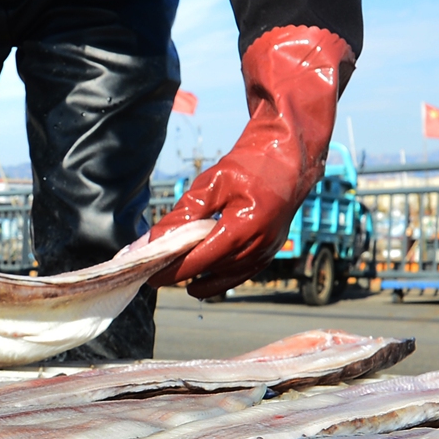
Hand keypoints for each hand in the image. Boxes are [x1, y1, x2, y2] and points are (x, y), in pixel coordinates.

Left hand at [149, 26, 355, 297]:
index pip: (199, 261)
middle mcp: (258, 246)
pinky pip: (240, 275)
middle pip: (210, 271)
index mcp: (243, 228)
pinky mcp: (269, 252)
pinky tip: (197, 282)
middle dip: (180, 275)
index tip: (148, 276)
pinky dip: (218, 280)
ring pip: (225, 278)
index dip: (171, 271)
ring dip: (198, 279)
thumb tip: (152, 241)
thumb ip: (182, 215)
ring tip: (171, 277)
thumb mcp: (210, 184)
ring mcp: (267, 252)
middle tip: (153, 274)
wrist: (289, 156)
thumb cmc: (249, 164)